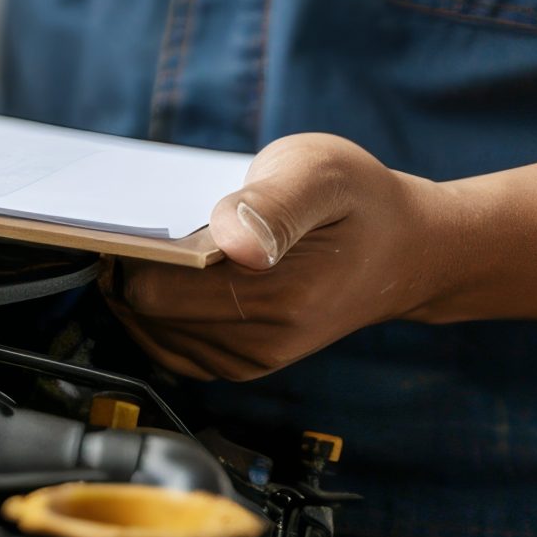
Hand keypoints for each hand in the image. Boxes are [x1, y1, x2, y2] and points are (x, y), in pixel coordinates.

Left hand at [105, 134, 457, 381]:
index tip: (135, 216)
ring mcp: (249, 359)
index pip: (154, 290)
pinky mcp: (239, 363)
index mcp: (279, 298)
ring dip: (144, 288)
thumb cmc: (361, 204)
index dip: (130, 252)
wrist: (406, 253)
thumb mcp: (323, 174)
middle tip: (153, 223)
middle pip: (143, 312)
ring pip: (149, 331)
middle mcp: (260, 343)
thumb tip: (233, 238)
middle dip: (133, 267)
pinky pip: (168, 344)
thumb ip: (275, 203)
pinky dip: (157, 310)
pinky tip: (173, 273)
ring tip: (169, 245)